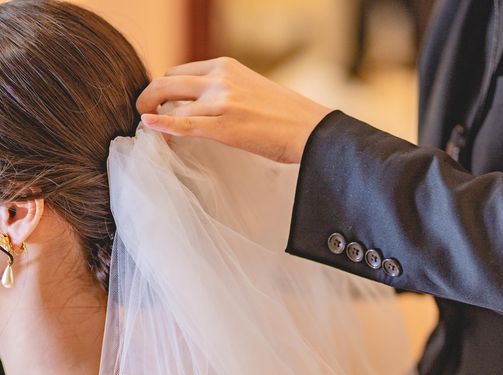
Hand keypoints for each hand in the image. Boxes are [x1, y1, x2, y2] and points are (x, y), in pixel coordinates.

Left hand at [136, 57, 332, 163]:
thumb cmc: (286, 115)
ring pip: (172, 105)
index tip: (163, 103)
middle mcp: (219, 79)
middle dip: (149, 95)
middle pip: (167, 82)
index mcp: (225, 66)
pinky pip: (183, 124)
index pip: (180, 71)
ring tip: (152, 132)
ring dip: (156, 116)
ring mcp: (220, 102)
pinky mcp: (223, 126)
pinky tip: (148, 126)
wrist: (310, 129)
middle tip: (142, 111)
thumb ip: (226, 90)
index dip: (167, 88)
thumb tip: (207, 105)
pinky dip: (162, 125)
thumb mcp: (252, 88)